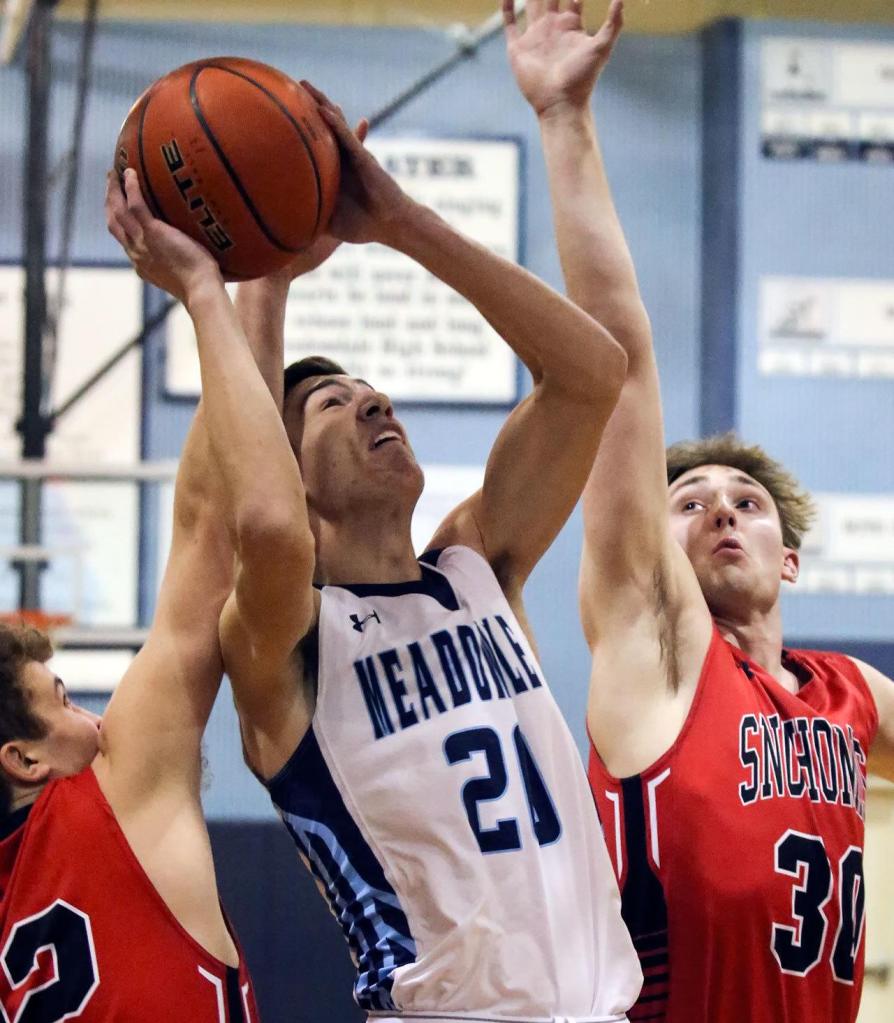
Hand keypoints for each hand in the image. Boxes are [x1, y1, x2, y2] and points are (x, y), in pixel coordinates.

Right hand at [105, 168, 221, 304]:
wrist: (201, 291)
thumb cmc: (203, 286)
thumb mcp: (185, 273)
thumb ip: (183, 260)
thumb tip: (199, 250)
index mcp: (142, 263)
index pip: (124, 239)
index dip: (119, 221)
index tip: (121, 208)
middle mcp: (136, 252)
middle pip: (114, 223)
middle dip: (110, 202)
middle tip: (111, 183)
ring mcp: (141, 242)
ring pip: (118, 211)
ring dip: (113, 190)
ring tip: (115, 172)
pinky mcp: (153, 233)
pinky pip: (136, 205)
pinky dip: (131, 187)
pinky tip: (131, 172)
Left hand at [300, 81, 414, 245]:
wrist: (389, 225)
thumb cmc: (364, 225)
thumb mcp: (330, 222)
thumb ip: (311, 219)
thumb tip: (284, 230)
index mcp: (334, 171)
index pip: (315, 144)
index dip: (301, 128)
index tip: (280, 114)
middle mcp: (343, 158)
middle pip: (323, 125)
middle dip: (308, 105)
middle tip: (289, 86)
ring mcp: (354, 155)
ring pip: (335, 123)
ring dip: (321, 103)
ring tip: (305, 84)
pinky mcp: (364, 158)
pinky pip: (347, 138)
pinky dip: (336, 123)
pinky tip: (324, 109)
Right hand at [504, 0, 622, 117]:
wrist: (560, 103)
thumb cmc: (582, 79)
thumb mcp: (602, 47)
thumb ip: (614, 22)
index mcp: (571, 24)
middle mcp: (552, 27)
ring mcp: (534, 36)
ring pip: (530, 3)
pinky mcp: (518, 48)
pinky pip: (510, 23)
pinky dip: (507, 8)